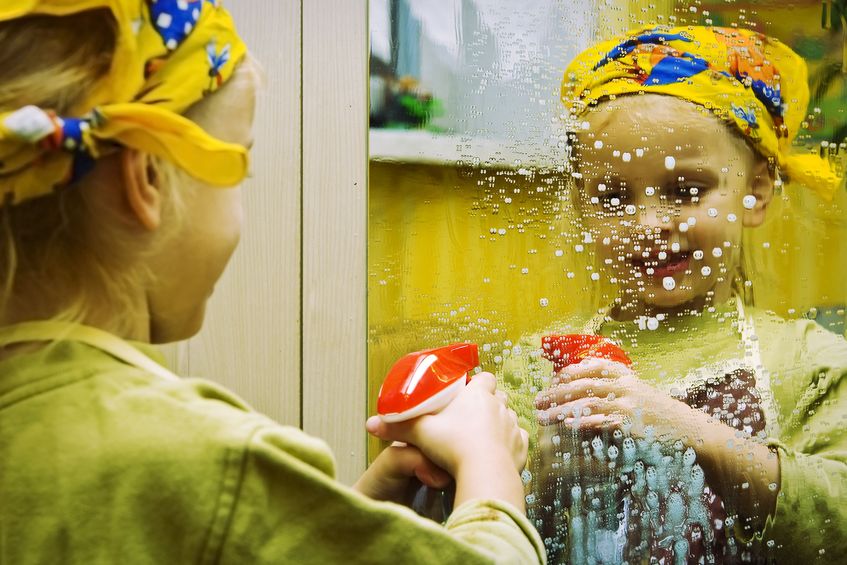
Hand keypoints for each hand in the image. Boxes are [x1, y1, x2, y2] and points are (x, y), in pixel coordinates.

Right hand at [366, 372, 528, 510]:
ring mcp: (512, 427)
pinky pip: (518, 440)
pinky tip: (498, 452)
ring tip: (482, 436)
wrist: (483, 472)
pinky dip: (510, 444)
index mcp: (478, 395)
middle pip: (498, 396)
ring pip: (509, 418)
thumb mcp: (419, 434)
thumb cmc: (453, 446)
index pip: (484, 378)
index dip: (477, 383)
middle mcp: (499, 406)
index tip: (466, 391)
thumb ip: (396, 427)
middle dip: (488, 403)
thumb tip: (369, 425)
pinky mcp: (521, 448)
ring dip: (499, 424)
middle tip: (470, 416)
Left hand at [534, 357, 698, 443]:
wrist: (690, 431)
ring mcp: (627, 405)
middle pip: (582, 386)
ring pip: (586, 404)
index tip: (553, 380)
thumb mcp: (639, 392)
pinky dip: (583, 422)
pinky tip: (568, 425)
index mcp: (626, 376)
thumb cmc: (660, 414)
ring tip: (543, 417)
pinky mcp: (630, 425)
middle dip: (556, 393)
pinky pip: (601, 421)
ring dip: (561, 410)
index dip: (570, 373)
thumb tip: (584, 375)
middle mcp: (624, 386)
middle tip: (537, 401)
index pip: (592, 367)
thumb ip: (615, 383)